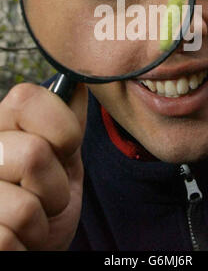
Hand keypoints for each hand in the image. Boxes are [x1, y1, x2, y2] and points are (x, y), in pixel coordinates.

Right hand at [0, 82, 87, 249]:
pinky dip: (26, 243)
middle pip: (33, 153)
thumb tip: (80, 83)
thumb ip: (70, 121)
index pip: (25, 97)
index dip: (61, 128)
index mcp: (0, 125)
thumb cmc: (49, 197)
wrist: (35, 243)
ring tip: (32, 218)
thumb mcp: (65, 155)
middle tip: (46, 194)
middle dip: (56, 184)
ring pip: (25, 207)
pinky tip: (18, 238)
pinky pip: (8, 239)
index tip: (64, 148)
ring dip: (42, 220)